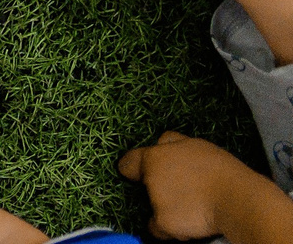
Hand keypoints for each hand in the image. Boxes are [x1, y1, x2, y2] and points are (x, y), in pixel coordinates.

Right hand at [120, 131, 292, 240]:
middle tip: (161, 173)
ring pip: (185, 147)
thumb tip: (154, 225)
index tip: (127, 175)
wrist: (240, 200)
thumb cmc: (195, 209)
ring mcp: (200, 148)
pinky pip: (206, 157)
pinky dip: (204, 168)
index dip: (127, 169)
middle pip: (160, 144)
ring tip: (188, 180)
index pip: (131, 161)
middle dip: (157, 155)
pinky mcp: (223, 155)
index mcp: (153, 160)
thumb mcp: (167, 224)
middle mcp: (174, 148)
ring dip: (183, 160)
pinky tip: (208, 183)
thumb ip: (156, 222)